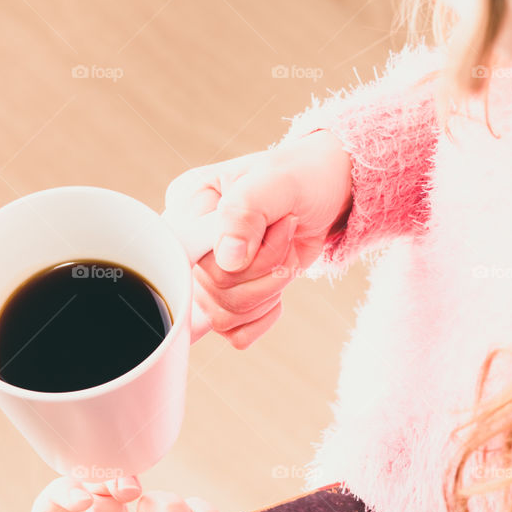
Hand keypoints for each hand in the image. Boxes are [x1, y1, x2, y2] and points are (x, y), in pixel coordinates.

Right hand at [162, 129, 352, 347]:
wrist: (324, 195)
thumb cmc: (300, 178)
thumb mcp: (278, 181)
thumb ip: (246, 211)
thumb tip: (227, 260)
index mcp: (187, 206)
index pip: (188, 255)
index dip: (234, 255)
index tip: (266, 225)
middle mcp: (189, 246)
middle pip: (214, 289)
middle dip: (266, 266)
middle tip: (286, 230)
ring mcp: (205, 278)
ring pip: (225, 316)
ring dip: (270, 289)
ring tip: (284, 252)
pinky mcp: (226, 302)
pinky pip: (236, 333)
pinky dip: (265, 314)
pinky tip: (277, 283)